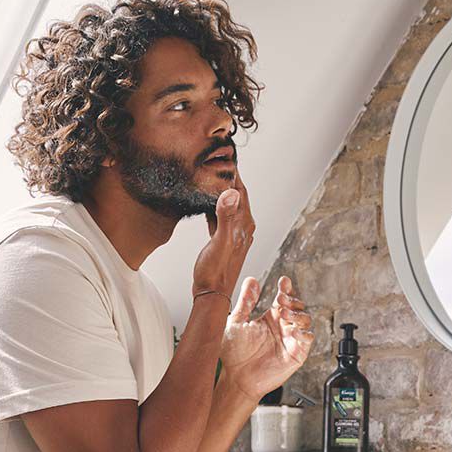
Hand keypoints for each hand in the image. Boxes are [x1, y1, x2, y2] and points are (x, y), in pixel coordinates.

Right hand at [192, 170, 252, 297]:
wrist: (211, 294)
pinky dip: (215, 206)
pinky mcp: (224, 240)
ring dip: (222, 192)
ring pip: (229, 205)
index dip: (235, 174)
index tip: (226, 157)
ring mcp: (234, 234)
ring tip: (212, 177)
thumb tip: (231, 193)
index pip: (241, 192)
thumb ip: (226, 217)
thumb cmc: (214, 272)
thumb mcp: (219, 242)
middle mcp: (243, 228)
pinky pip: (221, 216)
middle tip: (218, 162)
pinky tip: (207, 202)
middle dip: (229, 179)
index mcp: (244, 225)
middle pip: (237, 196)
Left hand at [219, 275, 314, 400]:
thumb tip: (252, 280)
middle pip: (297, 307)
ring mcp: (290, 340)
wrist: (237, 378)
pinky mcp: (296, 354)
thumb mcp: (237, 323)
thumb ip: (246, 302)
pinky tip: (293, 331)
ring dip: (297, 314)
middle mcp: (282, 327)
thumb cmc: (235, 354)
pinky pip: (308, 339)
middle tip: (281, 300)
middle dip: (292, 300)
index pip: (284, 299)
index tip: (284, 281)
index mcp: (269, 318)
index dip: (286, 289)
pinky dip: (304, 333)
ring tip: (283, 313)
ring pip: (305, 320)